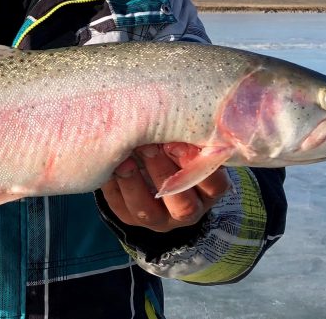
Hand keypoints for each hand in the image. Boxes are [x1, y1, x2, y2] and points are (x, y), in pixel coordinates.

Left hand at [99, 143, 230, 231]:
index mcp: (208, 191)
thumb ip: (186, 133)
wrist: (148, 166)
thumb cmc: (174, 148)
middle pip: (183, 204)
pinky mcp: (130, 218)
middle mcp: (188, 210)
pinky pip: (121, 208)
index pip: (214, 185)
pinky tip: (111, 167)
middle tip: (149, 146)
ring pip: (149, 212)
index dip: (197, 165)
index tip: (178, 142)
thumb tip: (176, 107)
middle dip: (163, 172)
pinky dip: (114, 187)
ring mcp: (159, 219)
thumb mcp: (186, 142)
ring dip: (134, 183)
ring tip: (124, 160)